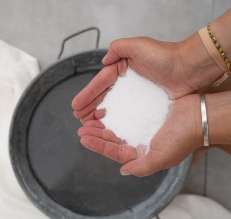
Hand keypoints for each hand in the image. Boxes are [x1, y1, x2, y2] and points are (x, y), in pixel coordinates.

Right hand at [72, 35, 221, 121]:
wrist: (189, 69)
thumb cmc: (165, 57)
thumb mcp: (138, 46)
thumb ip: (118, 48)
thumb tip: (104, 61)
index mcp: (122, 68)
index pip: (100, 83)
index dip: (87, 95)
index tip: (75, 106)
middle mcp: (126, 83)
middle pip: (103, 97)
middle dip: (89, 108)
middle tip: (79, 118)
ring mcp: (135, 96)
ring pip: (112, 107)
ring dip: (98, 115)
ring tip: (87, 124)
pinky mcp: (144, 106)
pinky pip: (125, 114)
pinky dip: (114, 120)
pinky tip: (106, 126)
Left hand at [78, 94, 201, 176]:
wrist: (198, 115)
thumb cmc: (181, 138)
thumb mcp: (160, 158)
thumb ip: (140, 167)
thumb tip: (123, 171)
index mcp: (142, 154)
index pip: (115, 152)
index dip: (98, 146)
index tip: (82, 138)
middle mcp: (140, 142)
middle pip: (113, 140)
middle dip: (96, 135)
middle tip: (81, 128)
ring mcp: (142, 127)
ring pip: (116, 127)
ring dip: (101, 125)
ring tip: (86, 120)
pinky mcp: (145, 113)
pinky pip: (125, 115)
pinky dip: (113, 114)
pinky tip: (103, 111)